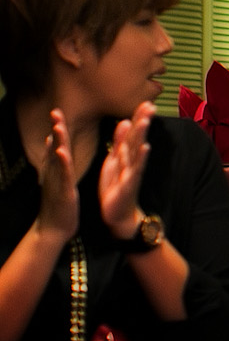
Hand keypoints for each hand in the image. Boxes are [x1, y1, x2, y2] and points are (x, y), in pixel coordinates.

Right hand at [33, 108, 79, 242]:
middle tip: (56, 111)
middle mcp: (54, 174)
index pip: (56, 146)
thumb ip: (56, 163)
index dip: (57, 129)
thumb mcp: (58, 180)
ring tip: (58, 125)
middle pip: (55, 148)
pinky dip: (62, 163)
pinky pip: (63, 176)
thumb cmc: (58, 205)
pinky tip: (62, 152)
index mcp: (56, 171)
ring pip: (58, 159)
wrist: (54, 229)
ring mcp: (57, 182)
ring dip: (58, 142)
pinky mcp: (63, 192)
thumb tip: (55, 145)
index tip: (58, 112)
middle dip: (56, 129)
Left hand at [100, 102, 153, 237]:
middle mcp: (131, 162)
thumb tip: (125, 121)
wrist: (118, 214)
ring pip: (136, 151)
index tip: (146, 101)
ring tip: (144, 121)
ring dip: (141, 135)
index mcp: (125, 156)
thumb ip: (120, 142)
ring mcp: (131, 172)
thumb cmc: (116, 187)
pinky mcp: (128, 185)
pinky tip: (145, 147)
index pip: (133, 133)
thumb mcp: (115, 162)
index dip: (139, 118)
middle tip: (150, 104)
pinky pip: (135, 169)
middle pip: (137, 138)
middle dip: (143, 121)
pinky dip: (140, 158)